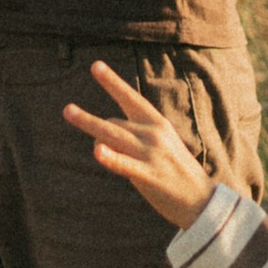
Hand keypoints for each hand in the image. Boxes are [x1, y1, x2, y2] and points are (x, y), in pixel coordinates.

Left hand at [63, 60, 216, 228]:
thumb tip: (99, 138)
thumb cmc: (177, 173)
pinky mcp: (149, 175)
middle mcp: (154, 134)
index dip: (113, 82)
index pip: (131, 98)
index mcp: (158, 124)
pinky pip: (125, 164)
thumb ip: (132, 139)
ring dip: (89, 124)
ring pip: (114, 135)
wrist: (202, 201)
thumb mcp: (160, 147)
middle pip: (114, 122)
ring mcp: (151, 154)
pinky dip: (111, 157)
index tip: (95, 66)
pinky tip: (97, 151)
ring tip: (68, 113)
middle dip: (89, 120)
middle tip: (66, 110)